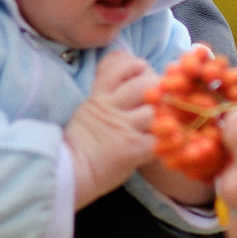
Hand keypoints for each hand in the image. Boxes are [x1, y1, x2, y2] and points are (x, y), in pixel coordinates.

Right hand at [63, 50, 157, 207]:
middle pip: (144, 85)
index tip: (143, 70)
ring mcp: (123, 127)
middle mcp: (111, 107)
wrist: (71, 171)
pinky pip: (158, 138)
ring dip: (162, 116)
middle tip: (162, 98)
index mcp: (99, 96)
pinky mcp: (133, 148)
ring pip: (154, 109)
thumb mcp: (88, 108)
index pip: (122, 67)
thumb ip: (106, 91)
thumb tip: (127, 69)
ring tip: (164, 123)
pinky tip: (164, 143)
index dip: (137, 66)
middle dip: (157, 88)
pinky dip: (165, 140)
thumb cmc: (82, 142)